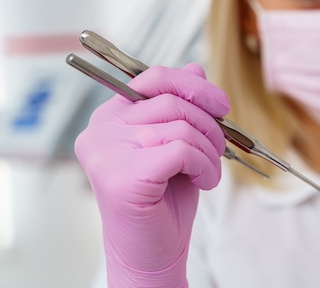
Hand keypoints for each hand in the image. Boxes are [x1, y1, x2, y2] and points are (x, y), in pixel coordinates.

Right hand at [75, 63, 228, 287]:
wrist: (152, 253)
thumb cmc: (165, 198)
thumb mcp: (178, 143)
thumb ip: (182, 105)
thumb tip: (196, 66)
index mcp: (109, 118)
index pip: (153, 78)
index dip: (193, 85)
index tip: (220, 104)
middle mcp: (100, 131)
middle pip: (171, 100)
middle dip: (209, 123)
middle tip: (219, 149)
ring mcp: (106, 153)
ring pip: (181, 126)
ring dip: (209, 150)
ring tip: (208, 172)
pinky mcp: (121, 176)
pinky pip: (181, 150)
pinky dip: (204, 166)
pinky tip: (203, 183)